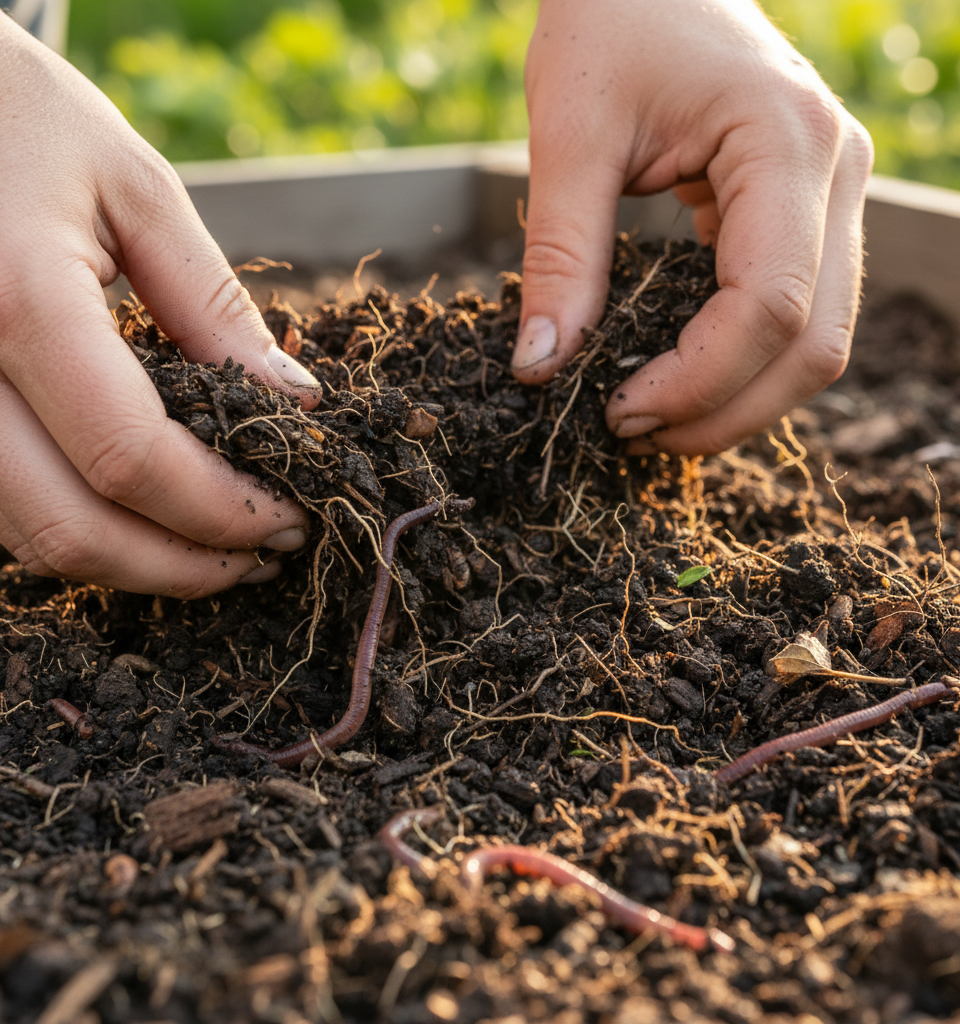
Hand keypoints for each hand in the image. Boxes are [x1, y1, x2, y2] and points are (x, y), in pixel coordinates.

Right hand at [0, 16, 321, 595]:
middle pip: (70, 529)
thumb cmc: (19, 113)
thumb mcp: (135, 189)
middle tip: (263, 554)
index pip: (131, 458)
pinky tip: (144, 517)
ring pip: (26, 536)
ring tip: (216, 548)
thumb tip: (295, 404)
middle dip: (183, 564)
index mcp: (16, 301)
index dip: (221, 509)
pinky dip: (79, 528)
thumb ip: (214, 306)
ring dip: (133, 562)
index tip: (288, 516)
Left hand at [511, 0, 872, 454]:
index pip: (770, 306)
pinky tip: (676, 378)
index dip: (697, 382)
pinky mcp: (808, 215)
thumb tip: (540, 368)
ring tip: (648, 416)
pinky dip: (742, 365)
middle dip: (723, 413)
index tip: (617, 412)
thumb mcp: (571, 132)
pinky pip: (796, 316)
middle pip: (814, 345)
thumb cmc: (611, 18)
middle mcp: (837, 174)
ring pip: (817, 343)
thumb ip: (560, 255)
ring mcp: (835, 196)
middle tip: (630, 431)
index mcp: (789, 143)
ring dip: (738, 401)